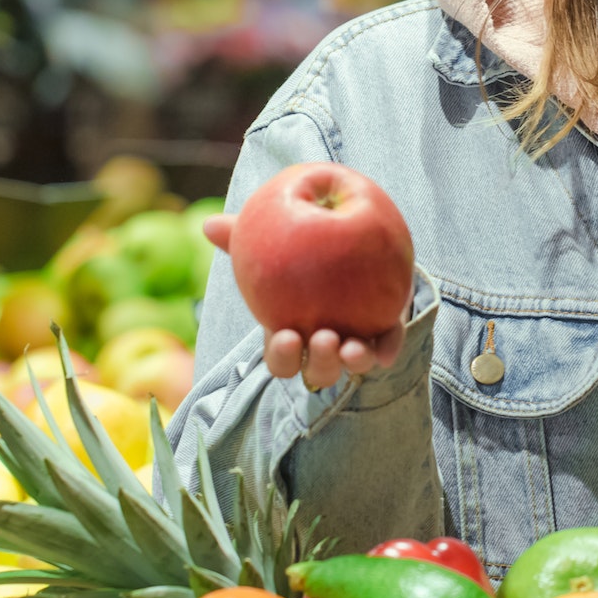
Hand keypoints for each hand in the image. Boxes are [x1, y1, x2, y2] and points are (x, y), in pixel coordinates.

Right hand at [205, 214, 407, 390]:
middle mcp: (324, 347)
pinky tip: (387, 348)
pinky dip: (388, 348)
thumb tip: (208, 224)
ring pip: (353, 365)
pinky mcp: (386, 330)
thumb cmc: (297, 249)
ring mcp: (356, 342)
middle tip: (324, 337)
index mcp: (292, 332)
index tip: (286, 336)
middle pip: (319, 372)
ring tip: (352, 344)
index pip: (282, 360)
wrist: (351, 240)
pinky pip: (388, 344)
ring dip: (353, 361)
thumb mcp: (270, 241)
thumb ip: (242, 238)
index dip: (283, 356)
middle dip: (321, 363)